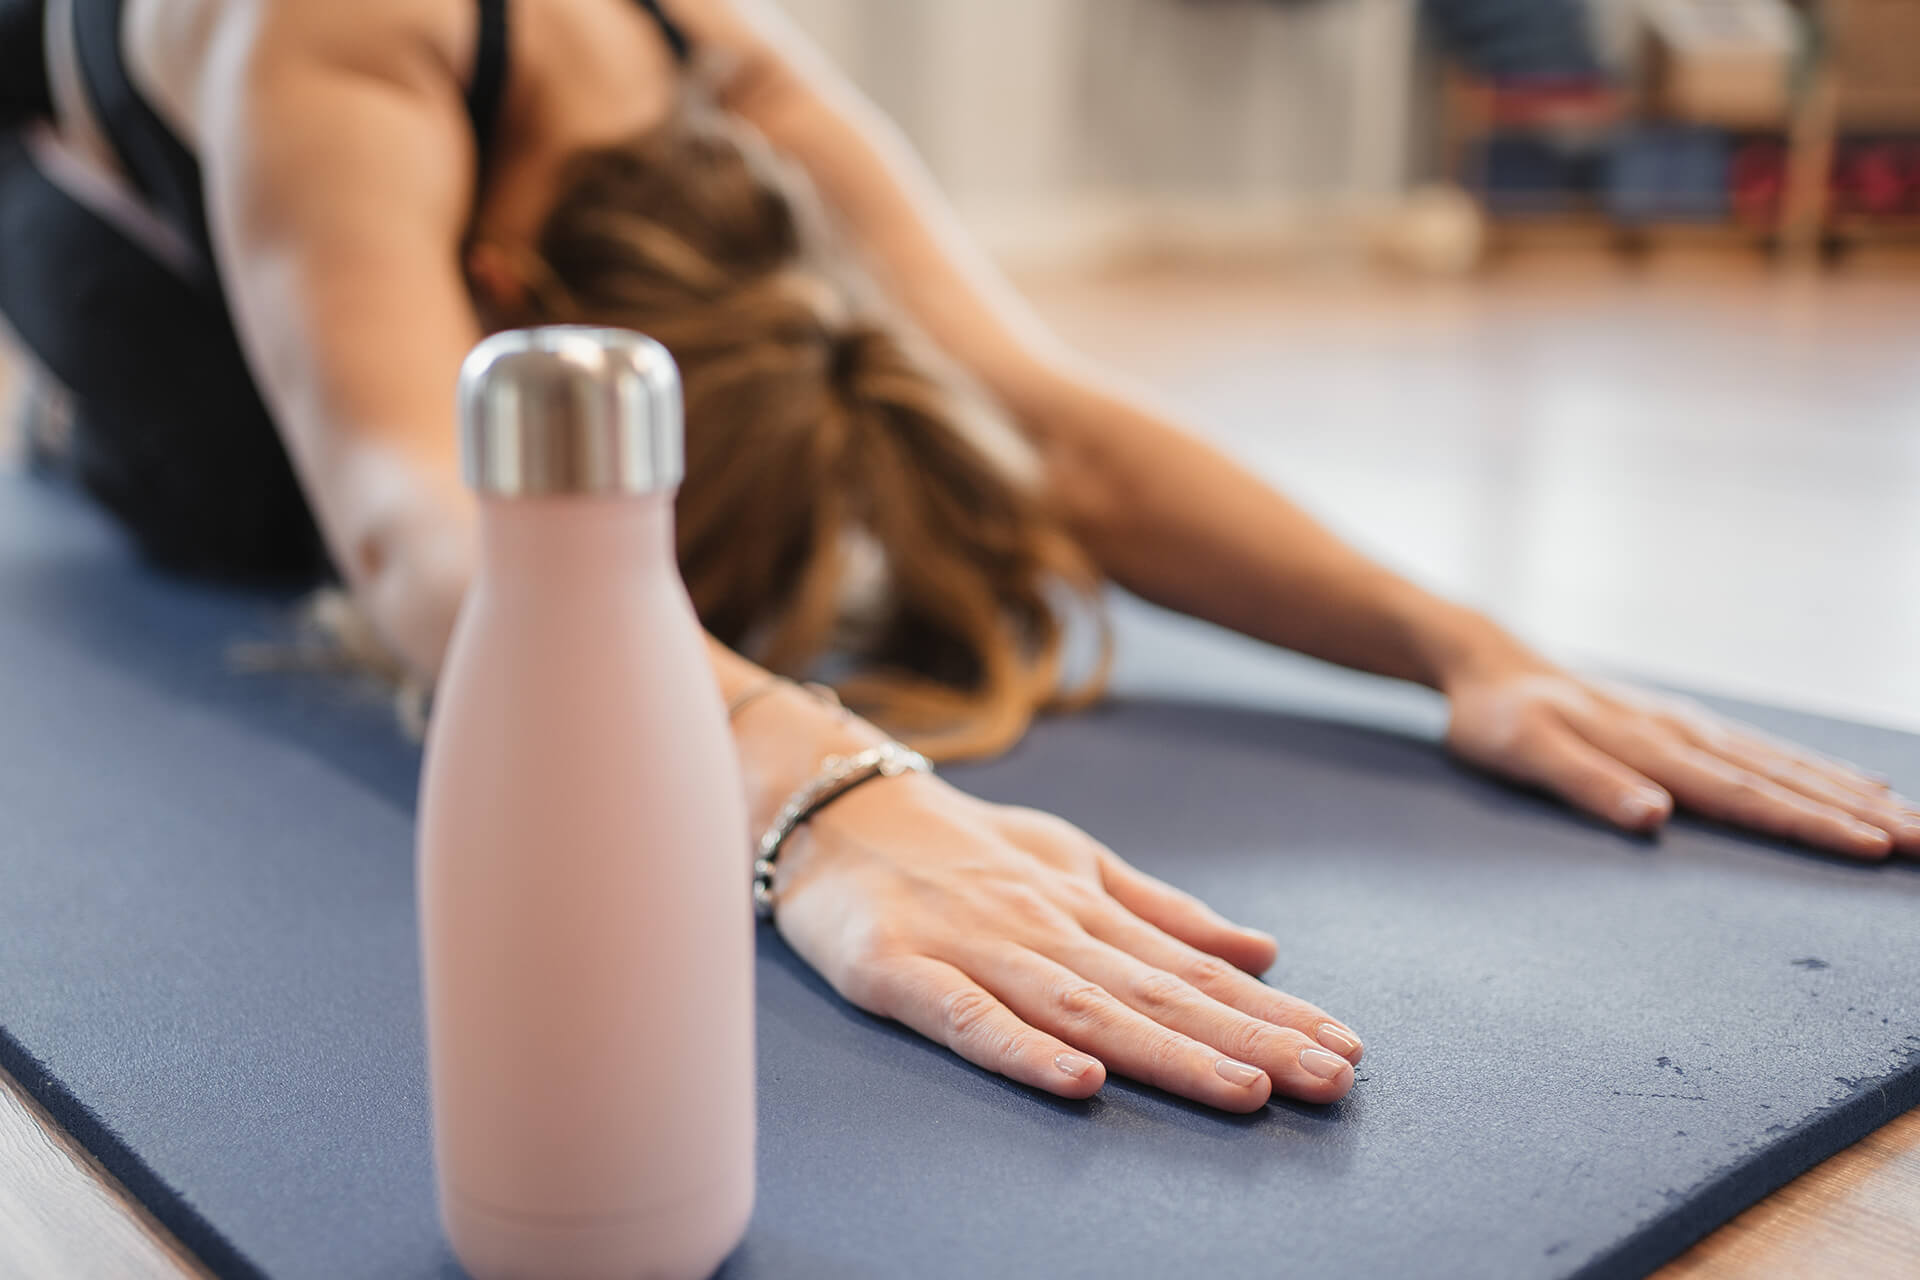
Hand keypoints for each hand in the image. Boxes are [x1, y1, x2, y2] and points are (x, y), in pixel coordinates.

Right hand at [766, 771, 1363, 1111]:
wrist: (831, 806)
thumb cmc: (961, 845)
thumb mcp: (1071, 859)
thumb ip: (1161, 908)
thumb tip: (1263, 948)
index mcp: (1086, 906)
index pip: (1193, 967)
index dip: (1270, 1010)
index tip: (1345, 1048)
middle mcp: (1043, 926)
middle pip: (1156, 993)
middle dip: (1249, 1039)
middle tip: (1331, 1082)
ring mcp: (972, 948)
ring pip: (1083, 1008)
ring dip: (1168, 1051)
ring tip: (1246, 1091)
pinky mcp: (898, 970)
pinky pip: (966, 1017)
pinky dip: (1023, 1050)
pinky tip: (1081, 1083)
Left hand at [1446, 659, 1919, 859]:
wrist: (1489, 663)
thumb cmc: (1498, 717)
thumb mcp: (1524, 752)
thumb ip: (1587, 783)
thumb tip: (1656, 816)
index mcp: (1652, 746)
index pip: (1744, 795)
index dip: (1810, 823)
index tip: (1874, 847)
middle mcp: (1684, 733)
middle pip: (1786, 779)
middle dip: (1864, 813)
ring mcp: (1690, 726)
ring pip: (1788, 764)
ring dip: (1856, 794)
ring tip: (1918, 821)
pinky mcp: (1686, 725)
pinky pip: (1768, 751)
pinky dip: (1820, 770)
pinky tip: (1856, 786)